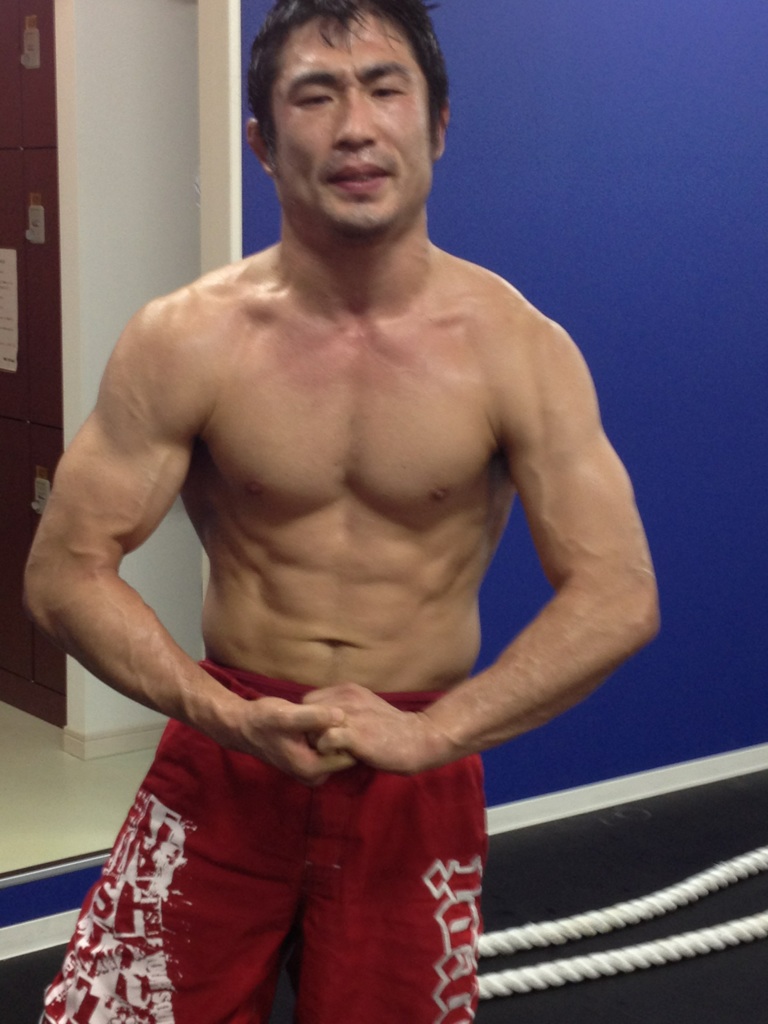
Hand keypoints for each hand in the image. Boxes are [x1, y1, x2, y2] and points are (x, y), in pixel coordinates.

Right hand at [232, 697, 355, 785]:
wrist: (244, 725)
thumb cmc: (263, 720)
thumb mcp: (287, 716)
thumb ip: (314, 717)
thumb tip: (342, 715)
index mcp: (312, 770)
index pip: (349, 754)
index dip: (347, 733)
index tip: (339, 715)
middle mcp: (315, 775)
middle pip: (345, 752)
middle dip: (342, 732)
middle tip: (331, 711)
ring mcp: (313, 769)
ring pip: (338, 748)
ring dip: (334, 731)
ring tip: (323, 712)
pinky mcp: (311, 760)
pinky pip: (329, 746)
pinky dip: (327, 732)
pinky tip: (318, 717)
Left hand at [303, 684, 456, 774]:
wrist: (418, 739)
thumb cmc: (389, 728)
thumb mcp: (364, 707)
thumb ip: (342, 707)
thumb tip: (317, 719)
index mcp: (347, 689)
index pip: (309, 701)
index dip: (310, 719)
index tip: (321, 733)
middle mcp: (346, 698)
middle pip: (306, 712)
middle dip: (309, 730)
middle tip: (324, 745)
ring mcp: (351, 715)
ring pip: (312, 726)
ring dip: (317, 742)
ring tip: (332, 752)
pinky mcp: (356, 735)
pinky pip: (326, 740)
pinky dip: (327, 752)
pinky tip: (340, 757)